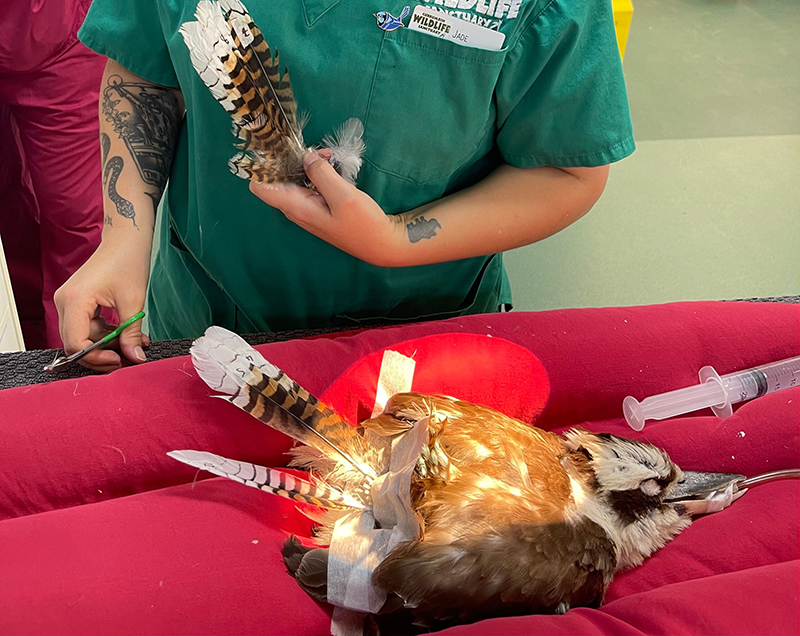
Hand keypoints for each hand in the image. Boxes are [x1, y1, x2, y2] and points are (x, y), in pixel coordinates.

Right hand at [54, 237, 150, 371]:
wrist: (125, 241)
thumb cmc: (127, 262)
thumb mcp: (133, 302)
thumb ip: (131, 333)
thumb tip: (135, 357)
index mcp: (74, 301)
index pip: (75, 343)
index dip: (95, 357)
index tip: (118, 359)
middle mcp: (65, 302)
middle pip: (75, 343)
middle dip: (101, 354)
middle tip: (127, 358)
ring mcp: (69, 302)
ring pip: (83, 337)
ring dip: (108, 345)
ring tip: (135, 344)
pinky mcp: (77, 302)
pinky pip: (87, 327)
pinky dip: (106, 335)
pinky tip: (127, 335)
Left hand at [249, 152, 403, 266]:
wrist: (382, 244)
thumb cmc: (363, 225)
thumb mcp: (343, 196)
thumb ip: (321, 174)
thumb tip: (307, 156)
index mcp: (296, 207)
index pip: (260, 186)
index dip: (261, 166)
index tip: (274, 148)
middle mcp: (297, 207)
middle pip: (277, 178)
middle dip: (289, 158)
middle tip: (313, 149)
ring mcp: (307, 207)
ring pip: (295, 178)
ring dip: (307, 163)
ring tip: (328, 155)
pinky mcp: (319, 205)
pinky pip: (309, 183)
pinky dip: (317, 171)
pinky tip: (333, 164)